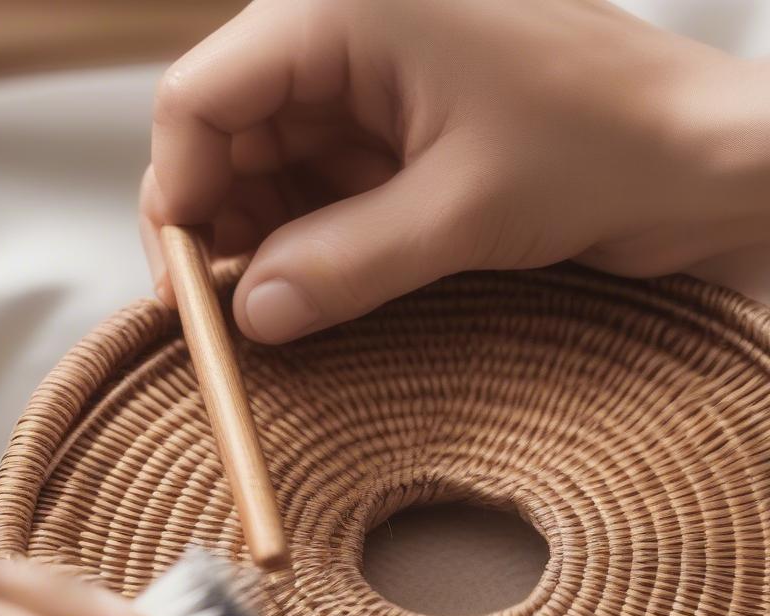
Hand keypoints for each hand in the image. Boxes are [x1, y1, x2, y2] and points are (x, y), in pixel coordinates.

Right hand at [141, 0, 769, 342]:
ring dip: (263, 245)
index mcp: (348, 5)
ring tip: (279, 311)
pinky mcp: (394, 130)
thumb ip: (342, 266)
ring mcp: (369, 83)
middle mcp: (345, 31)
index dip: (179, 195)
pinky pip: (317, 189)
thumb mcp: (462, 211)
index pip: (202, 97)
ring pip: (268, 170)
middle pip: (226, 136)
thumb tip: (249, 316)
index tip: (186, 287)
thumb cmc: (610, 141)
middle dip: (220, 230)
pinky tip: (317, 288)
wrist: (704, 160)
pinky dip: (307, 243)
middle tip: (230, 317)